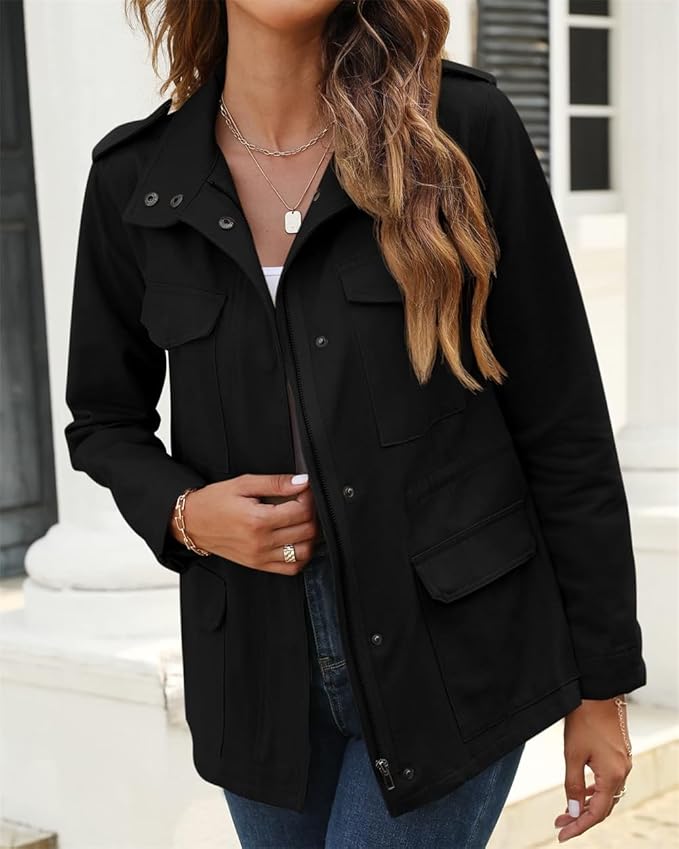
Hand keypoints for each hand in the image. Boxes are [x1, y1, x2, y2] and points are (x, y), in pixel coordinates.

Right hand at [169, 473, 320, 573]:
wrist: (191, 523)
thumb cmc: (214, 501)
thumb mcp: (244, 484)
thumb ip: (275, 483)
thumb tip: (302, 481)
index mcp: (258, 520)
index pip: (301, 511)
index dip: (309, 498)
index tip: (304, 491)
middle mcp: (261, 542)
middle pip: (306, 531)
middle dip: (312, 515)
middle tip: (304, 503)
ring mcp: (260, 557)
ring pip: (304, 552)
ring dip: (310, 536)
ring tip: (302, 522)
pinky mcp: (259, 565)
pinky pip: (292, 568)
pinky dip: (302, 556)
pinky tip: (297, 541)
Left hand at [555, 697, 631, 841]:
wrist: (598, 691)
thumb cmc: (584, 720)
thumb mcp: (572, 754)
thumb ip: (572, 785)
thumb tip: (573, 812)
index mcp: (613, 775)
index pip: (597, 813)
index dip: (579, 827)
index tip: (561, 835)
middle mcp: (622, 772)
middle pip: (603, 806)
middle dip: (581, 818)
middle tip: (560, 825)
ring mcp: (622, 763)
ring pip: (606, 794)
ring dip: (586, 805)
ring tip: (566, 812)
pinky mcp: (618, 754)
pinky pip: (608, 781)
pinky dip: (593, 790)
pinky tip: (580, 791)